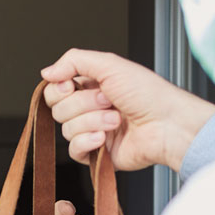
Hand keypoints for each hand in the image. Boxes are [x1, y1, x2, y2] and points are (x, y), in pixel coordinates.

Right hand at [41, 49, 214, 171]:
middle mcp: (89, 108)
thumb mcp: (110, 64)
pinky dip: (87, 142)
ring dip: (93, 121)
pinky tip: (104, 138)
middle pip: (58, 109)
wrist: (167, 125)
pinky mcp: (96, 154)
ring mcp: (92, 131)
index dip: (59, 88)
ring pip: (66, 129)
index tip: (72, 85)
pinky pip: (74, 150)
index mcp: (91, 86)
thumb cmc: (149, 94)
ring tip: (117, 119)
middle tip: (108, 100)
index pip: (55, 89)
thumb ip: (74, 61)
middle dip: (83, 104)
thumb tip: (46, 71)